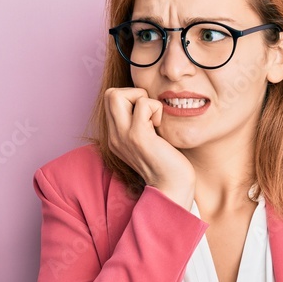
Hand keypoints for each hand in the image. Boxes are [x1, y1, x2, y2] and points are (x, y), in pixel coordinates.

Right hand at [103, 87, 195, 208]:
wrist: (173, 188)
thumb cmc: (168, 163)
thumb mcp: (148, 140)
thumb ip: (142, 123)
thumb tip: (148, 100)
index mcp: (116, 137)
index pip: (111, 100)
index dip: (131, 98)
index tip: (147, 115)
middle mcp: (115, 136)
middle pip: (110, 94)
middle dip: (133, 93)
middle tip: (149, 112)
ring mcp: (123, 136)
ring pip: (117, 94)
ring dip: (143, 99)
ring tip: (154, 119)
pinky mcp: (137, 137)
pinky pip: (143, 104)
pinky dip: (155, 108)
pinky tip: (160, 126)